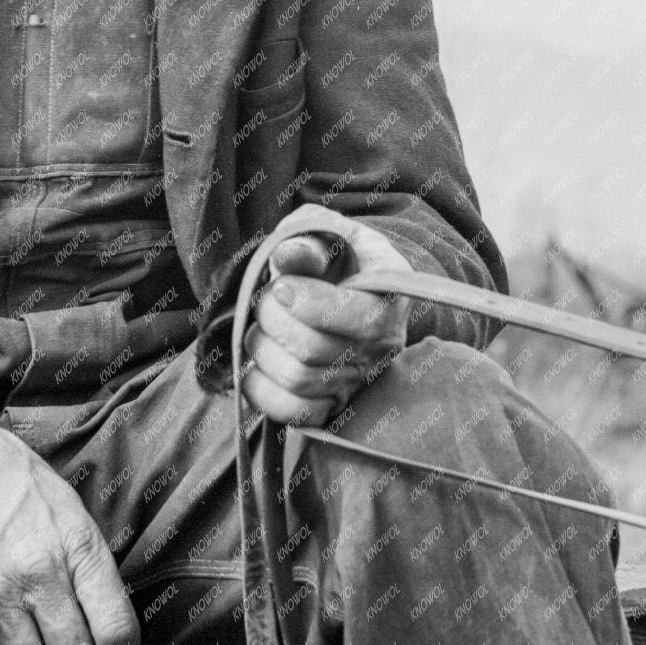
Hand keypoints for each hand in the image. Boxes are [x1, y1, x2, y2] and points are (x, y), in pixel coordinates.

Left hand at [241, 214, 411, 429]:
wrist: (342, 283)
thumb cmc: (333, 252)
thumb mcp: (326, 230)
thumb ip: (309, 238)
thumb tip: (287, 256)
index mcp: (390, 296)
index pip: (364, 318)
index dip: (313, 305)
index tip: (280, 286)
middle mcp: (384, 345)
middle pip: (318, 350)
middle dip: (273, 319)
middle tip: (264, 298)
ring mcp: (360, 379)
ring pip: (299, 380)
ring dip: (262, 348)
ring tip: (259, 326)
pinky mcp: (334, 405)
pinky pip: (295, 414)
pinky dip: (262, 389)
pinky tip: (255, 363)